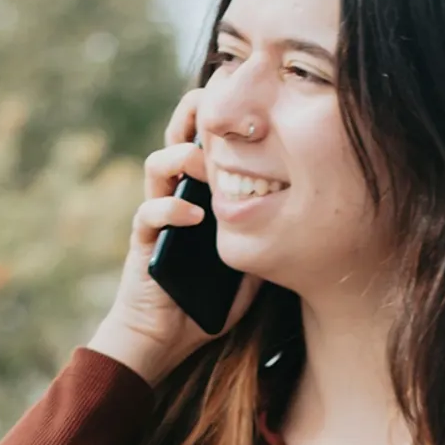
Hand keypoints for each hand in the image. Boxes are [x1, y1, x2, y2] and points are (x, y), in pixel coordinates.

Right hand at [88, 88, 262, 384]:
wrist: (164, 339)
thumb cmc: (205, 304)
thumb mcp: (249, 269)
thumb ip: (265, 241)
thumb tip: (302, 222)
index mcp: (200, 196)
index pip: (205, 146)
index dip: (218, 121)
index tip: (245, 105)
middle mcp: (175, 197)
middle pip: (175, 139)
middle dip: (190, 116)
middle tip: (212, 105)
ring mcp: (156, 216)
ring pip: (156, 166)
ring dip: (180, 157)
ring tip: (203, 164)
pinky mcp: (142, 241)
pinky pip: (148, 213)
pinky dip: (170, 208)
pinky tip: (192, 213)